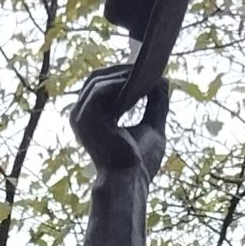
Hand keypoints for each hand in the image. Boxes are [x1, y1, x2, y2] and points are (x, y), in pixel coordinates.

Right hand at [69, 63, 169, 181]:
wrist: (128, 182)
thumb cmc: (139, 163)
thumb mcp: (152, 127)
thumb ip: (157, 103)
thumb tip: (164, 79)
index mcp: (92, 118)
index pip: (102, 86)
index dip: (123, 74)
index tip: (147, 67)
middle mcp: (81, 115)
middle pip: (98, 78)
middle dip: (122, 69)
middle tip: (148, 64)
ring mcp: (80, 115)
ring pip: (99, 79)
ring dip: (122, 72)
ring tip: (145, 70)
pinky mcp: (84, 115)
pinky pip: (100, 88)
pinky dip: (119, 81)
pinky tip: (138, 79)